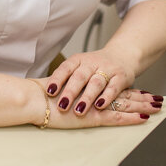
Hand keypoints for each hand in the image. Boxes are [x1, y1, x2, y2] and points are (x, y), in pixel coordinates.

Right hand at [30, 79, 160, 128]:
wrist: (34, 99)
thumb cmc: (42, 98)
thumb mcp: (60, 94)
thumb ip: (71, 94)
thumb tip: (71, 96)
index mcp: (88, 88)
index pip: (113, 89)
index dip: (129, 91)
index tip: (142, 92)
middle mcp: (95, 95)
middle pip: (123, 94)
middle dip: (141, 97)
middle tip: (157, 98)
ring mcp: (95, 105)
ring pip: (124, 104)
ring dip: (142, 105)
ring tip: (157, 106)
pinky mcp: (93, 116)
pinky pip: (117, 117)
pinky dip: (131, 117)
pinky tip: (143, 118)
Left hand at [43, 49, 162, 118]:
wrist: (122, 55)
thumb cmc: (95, 67)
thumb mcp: (79, 68)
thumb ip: (66, 79)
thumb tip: (43, 94)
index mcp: (78, 60)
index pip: (65, 68)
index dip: (57, 79)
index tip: (49, 92)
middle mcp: (92, 63)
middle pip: (79, 76)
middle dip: (70, 92)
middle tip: (62, 106)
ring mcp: (107, 69)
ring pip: (96, 82)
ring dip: (87, 97)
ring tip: (79, 110)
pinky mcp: (120, 77)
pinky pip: (113, 87)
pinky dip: (106, 97)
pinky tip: (100, 106)